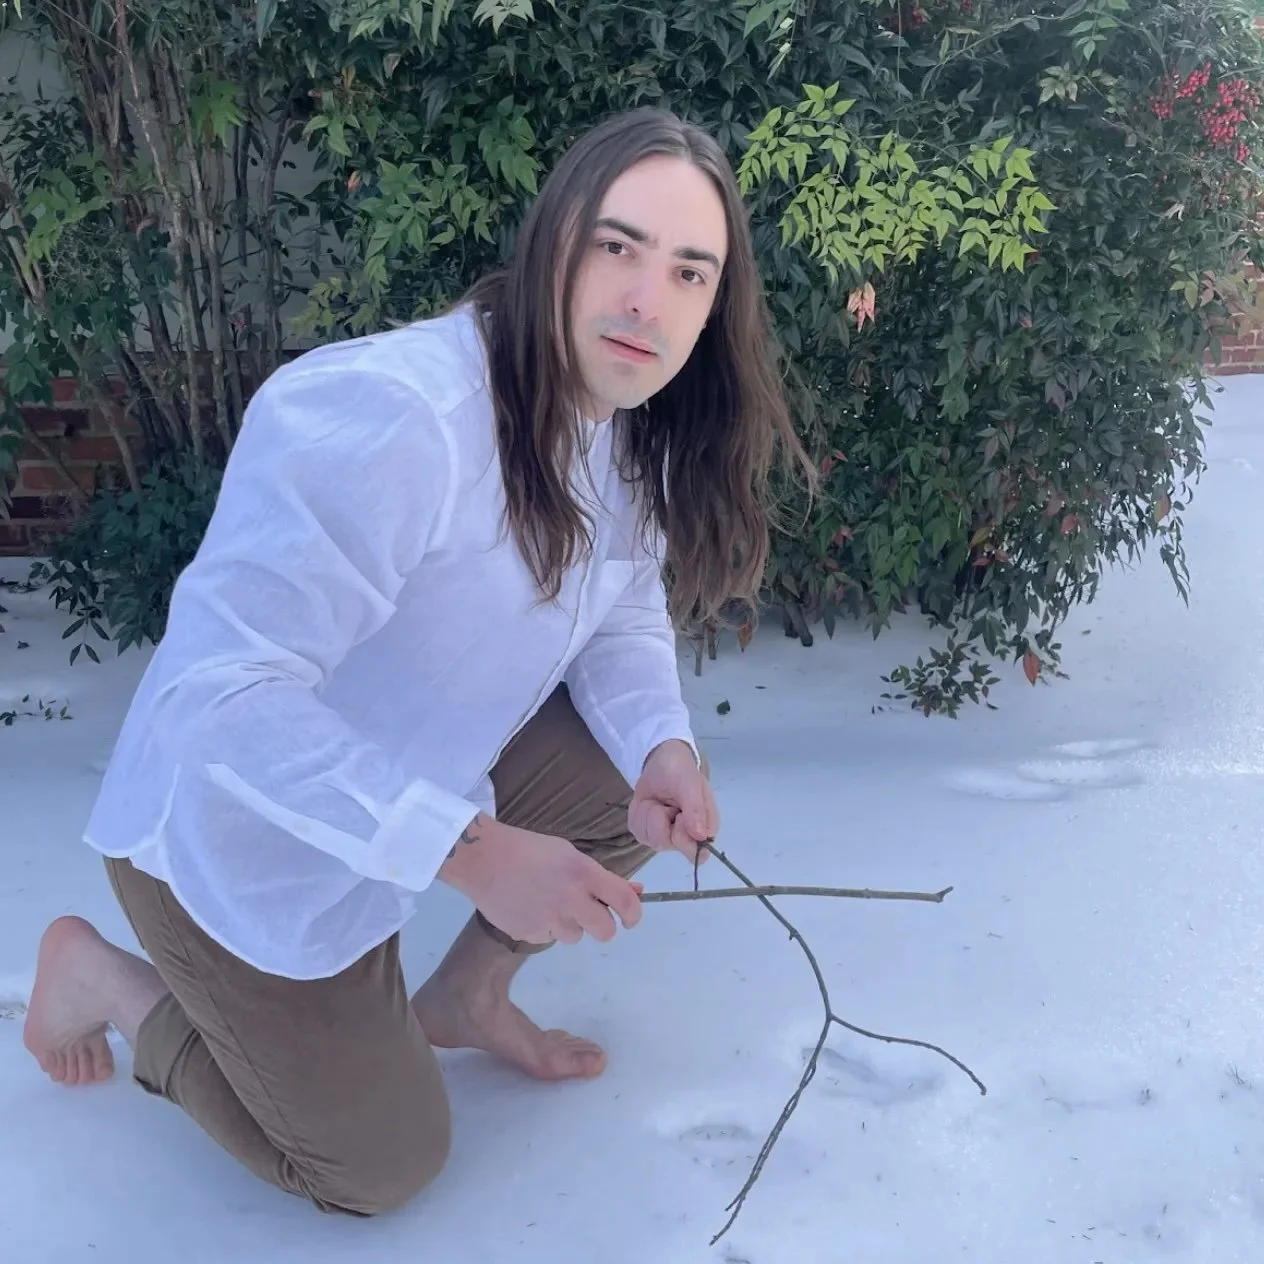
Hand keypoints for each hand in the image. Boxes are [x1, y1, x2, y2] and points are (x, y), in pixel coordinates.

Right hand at [438, 814, 643, 946]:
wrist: (483, 858)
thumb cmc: (530, 850)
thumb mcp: (570, 855)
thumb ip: (602, 877)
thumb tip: (636, 892)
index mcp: (583, 873)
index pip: (625, 902)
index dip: (634, 915)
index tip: (631, 919)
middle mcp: (570, 899)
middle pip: (605, 932)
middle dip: (602, 926)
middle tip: (590, 915)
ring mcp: (548, 920)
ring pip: (575, 937)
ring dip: (570, 925)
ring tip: (549, 903)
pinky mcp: (528, 934)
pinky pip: (548, 938)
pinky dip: (544, 927)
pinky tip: (529, 907)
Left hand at [629, 739, 719, 864]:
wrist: (661, 762)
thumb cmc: (681, 772)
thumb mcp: (691, 784)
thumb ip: (696, 809)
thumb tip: (701, 836)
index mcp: (704, 829)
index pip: (698, 855)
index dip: (683, 838)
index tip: (678, 816)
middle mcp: (685, 838)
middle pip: (666, 844)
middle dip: (661, 819)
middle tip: (667, 803)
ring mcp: (663, 837)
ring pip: (648, 837)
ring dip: (649, 813)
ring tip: (658, 800)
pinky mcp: (645, 832)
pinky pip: (636, 829)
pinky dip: (639, 812)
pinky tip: (648, 802)